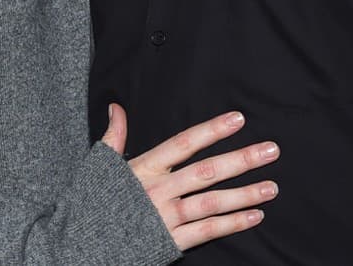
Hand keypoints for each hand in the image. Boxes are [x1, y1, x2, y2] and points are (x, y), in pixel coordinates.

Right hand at [102, 104, 278, 250]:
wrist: (80, 245)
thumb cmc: (90, 204)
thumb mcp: (99, 167)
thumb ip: (113, 136)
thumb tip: (117, 107)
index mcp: (144, 169)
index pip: (184, 143)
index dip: (212, 130)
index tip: (238, 119)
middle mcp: (159, 191)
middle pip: (206, 171)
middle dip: (241, 160)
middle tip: (271, 150)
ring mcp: (166, 217)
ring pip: (212, 202)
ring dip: (244, 194)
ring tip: (272, 186)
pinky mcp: (170, 242)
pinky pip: (206, 232)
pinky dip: (231, 224)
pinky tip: (254, 216)